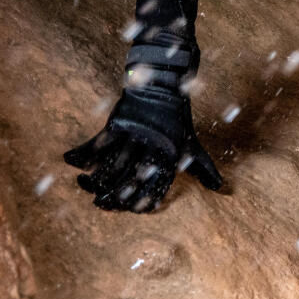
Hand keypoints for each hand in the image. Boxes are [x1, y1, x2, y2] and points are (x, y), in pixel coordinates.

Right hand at [64, 74, 223, 211]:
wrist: (162, 88)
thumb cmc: (177, 123)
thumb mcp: (191, 145)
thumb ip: (203, 168)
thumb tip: (222, 187)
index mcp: (172, 155)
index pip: (157, 186)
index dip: (143, 201)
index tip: (132, 209)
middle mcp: (154, 147)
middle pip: (131, 179)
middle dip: (115, 195)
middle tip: (100, 203)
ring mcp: (135, 135)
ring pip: (113, 164)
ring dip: (98, 179)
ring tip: (86, 185)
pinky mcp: (119, 122)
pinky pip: (100, 143)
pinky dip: (85, 154)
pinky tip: (77, 164)